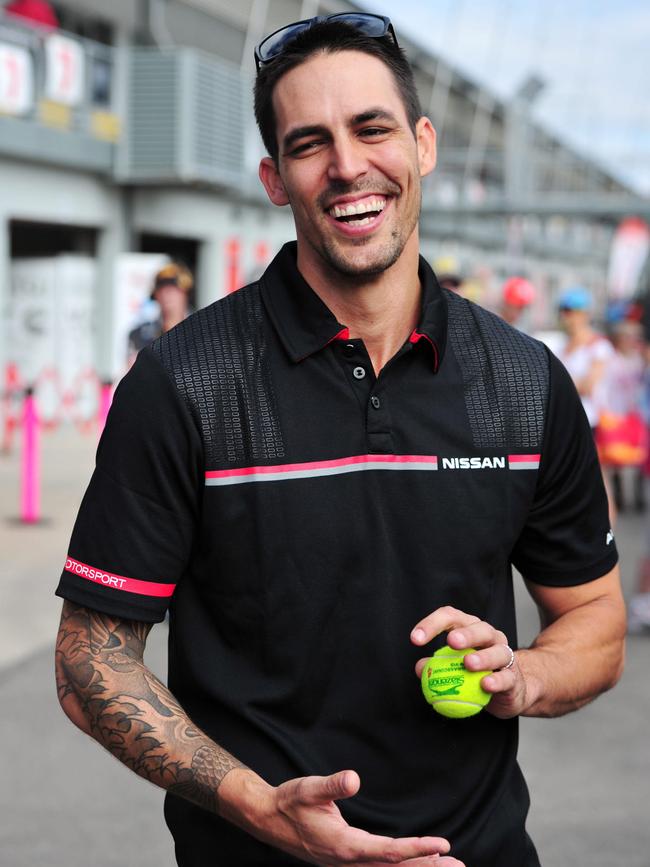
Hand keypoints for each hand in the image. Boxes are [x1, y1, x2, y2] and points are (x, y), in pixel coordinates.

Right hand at [221, 768, 463, 865]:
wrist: (268, 819)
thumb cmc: (290, 802)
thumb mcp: (308, 789)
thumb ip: (332, 785)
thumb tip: (354, 778)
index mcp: (344, 846)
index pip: (389, 852)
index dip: (417, 850)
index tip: (443, 845)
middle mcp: (349, 861)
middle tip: (459, 866)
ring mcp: (348, 863)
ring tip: (448, 866)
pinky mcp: (347, 859)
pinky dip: (402, 866)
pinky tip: (414, 862)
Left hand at [411, 606, 529, 718]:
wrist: (511, 690)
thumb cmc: (477, 673)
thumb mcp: (453, 668)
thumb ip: (436, 666)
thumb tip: (420, 668)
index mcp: (469, 629)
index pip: (451, 617)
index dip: (432, 624)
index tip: (415, 639)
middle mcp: (489, 637)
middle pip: (479, 628)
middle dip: (465, 634)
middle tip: (451, 641)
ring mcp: (504, 655)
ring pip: (497, 651)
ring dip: (482, 657)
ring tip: (468, 663)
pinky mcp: (514, 678)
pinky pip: (506, 678)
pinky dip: (496, 681)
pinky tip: (485, 684)